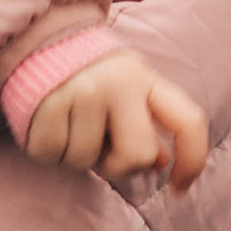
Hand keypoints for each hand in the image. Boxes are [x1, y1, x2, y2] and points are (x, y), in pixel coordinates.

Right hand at [22, 49, 209, 192]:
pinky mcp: (48, 102)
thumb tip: (161, 164)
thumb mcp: (126, 93)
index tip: (178, 188)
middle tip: (102, 152)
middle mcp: (120, 83)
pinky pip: (51, 154)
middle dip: (120, 167)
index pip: (188, 123)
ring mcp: (83, 91)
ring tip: (69, 127)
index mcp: (147, 80)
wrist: (39, 41)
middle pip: (139, 154)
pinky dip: (48, 151)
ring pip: (86, 160)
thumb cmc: (90, 79)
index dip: (192, 162)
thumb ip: (145, 125)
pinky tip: (49, 126)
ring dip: (75, 156)